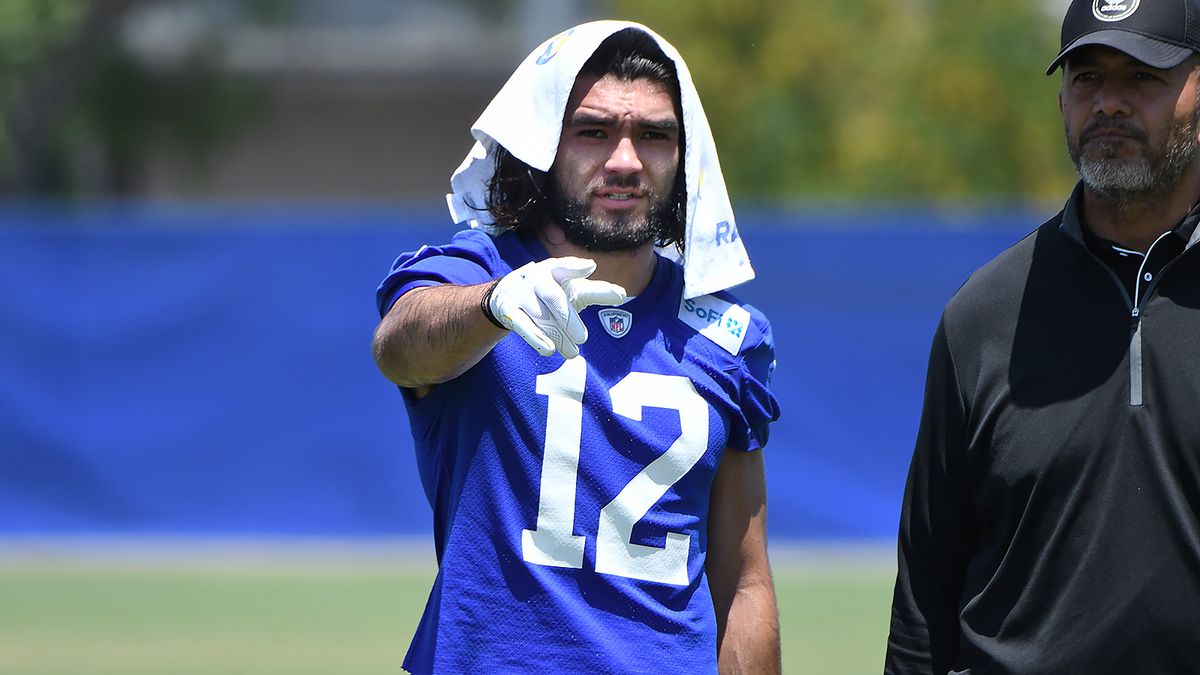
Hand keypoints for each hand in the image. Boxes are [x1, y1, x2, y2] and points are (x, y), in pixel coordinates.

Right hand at [487, 257, 626, 357]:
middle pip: (554, 297)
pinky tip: (549, 350)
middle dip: (568, 318)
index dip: (576, 266)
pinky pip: (523, 325)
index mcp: (554, 269)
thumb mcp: (572, 288)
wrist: (508, 295)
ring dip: (557, 335)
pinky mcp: (508, 310)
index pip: (565, 266)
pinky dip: (536, 338)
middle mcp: (536, 278)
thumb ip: (597, 291)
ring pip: (540, 316)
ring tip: (572, 353)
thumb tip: (622, 294)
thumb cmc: (550, 292)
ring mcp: (520, 293)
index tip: (590, 267)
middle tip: (583, 338)